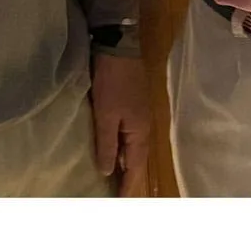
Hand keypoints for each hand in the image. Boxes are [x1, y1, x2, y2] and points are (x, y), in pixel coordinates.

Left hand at [90, 54, 150, 196]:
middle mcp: (144, 126)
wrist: (118, 46)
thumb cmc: (112, 82)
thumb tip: (107, 172)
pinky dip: (122, 147)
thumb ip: (106, 145)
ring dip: (124, 163)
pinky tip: (112, 150)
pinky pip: (129, 135)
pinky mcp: (133, 104)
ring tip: (113, 179)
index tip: (120, 204)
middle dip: (128, 178)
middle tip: (116, 196)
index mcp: (140, 132)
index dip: (127, 187)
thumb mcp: (105, 115)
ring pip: (133, 147)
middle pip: (137, 159)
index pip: (134, 168)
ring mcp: (140, 114)